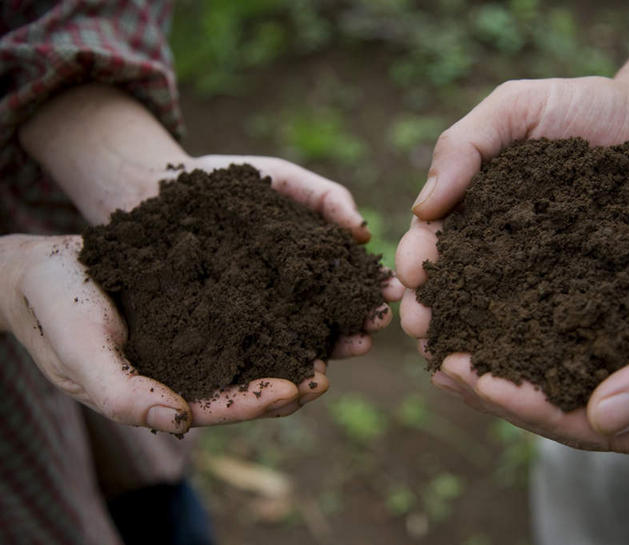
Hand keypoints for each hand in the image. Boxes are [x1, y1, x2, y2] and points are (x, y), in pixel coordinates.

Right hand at [0, 158, 401, 433]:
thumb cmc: (53, 310)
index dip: (261, 399)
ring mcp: (205, 333)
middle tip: (351, 351)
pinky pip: (257, 301)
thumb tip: (179, 423)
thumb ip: (121, 391)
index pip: (223, 405)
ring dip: (313, 333)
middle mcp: (195, 367)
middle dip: (305, 368)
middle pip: (259, 376)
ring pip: (267, 339)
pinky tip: (322, 279)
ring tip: (355, 320)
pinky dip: (290, 296)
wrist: (41, 267)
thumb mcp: (78, 351)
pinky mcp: (211, 299)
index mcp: (167, 392)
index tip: (299, 386)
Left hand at [189, 153, 403, 358]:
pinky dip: (274, 362)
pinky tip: (293, 369)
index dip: (371, 290)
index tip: (391, 293)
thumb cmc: (225, 183)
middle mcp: (287, 298)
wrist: (155, 191)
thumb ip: (325, 197)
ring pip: (296, 342)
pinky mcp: (219, 333)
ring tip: (346, 351)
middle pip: (329, 320)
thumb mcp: (282, 178)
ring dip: (327, 351)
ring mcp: (254, 318)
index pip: (348, 284)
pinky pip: (248, 353)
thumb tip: (365, 234)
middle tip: (374, 328)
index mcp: (307, 266)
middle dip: (356, 326)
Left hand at [401, 208, 628, 459]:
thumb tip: (603, 418)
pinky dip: (522, 330)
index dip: (529, 407)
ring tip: (445, 346)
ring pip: (554, 377)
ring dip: (500, 363)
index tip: (475, 380)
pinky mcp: (622, 338)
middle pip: (560, 409)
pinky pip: (563, 341)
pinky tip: (485, 314)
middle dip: (498, 389)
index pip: (590, 430)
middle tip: (442, 364)